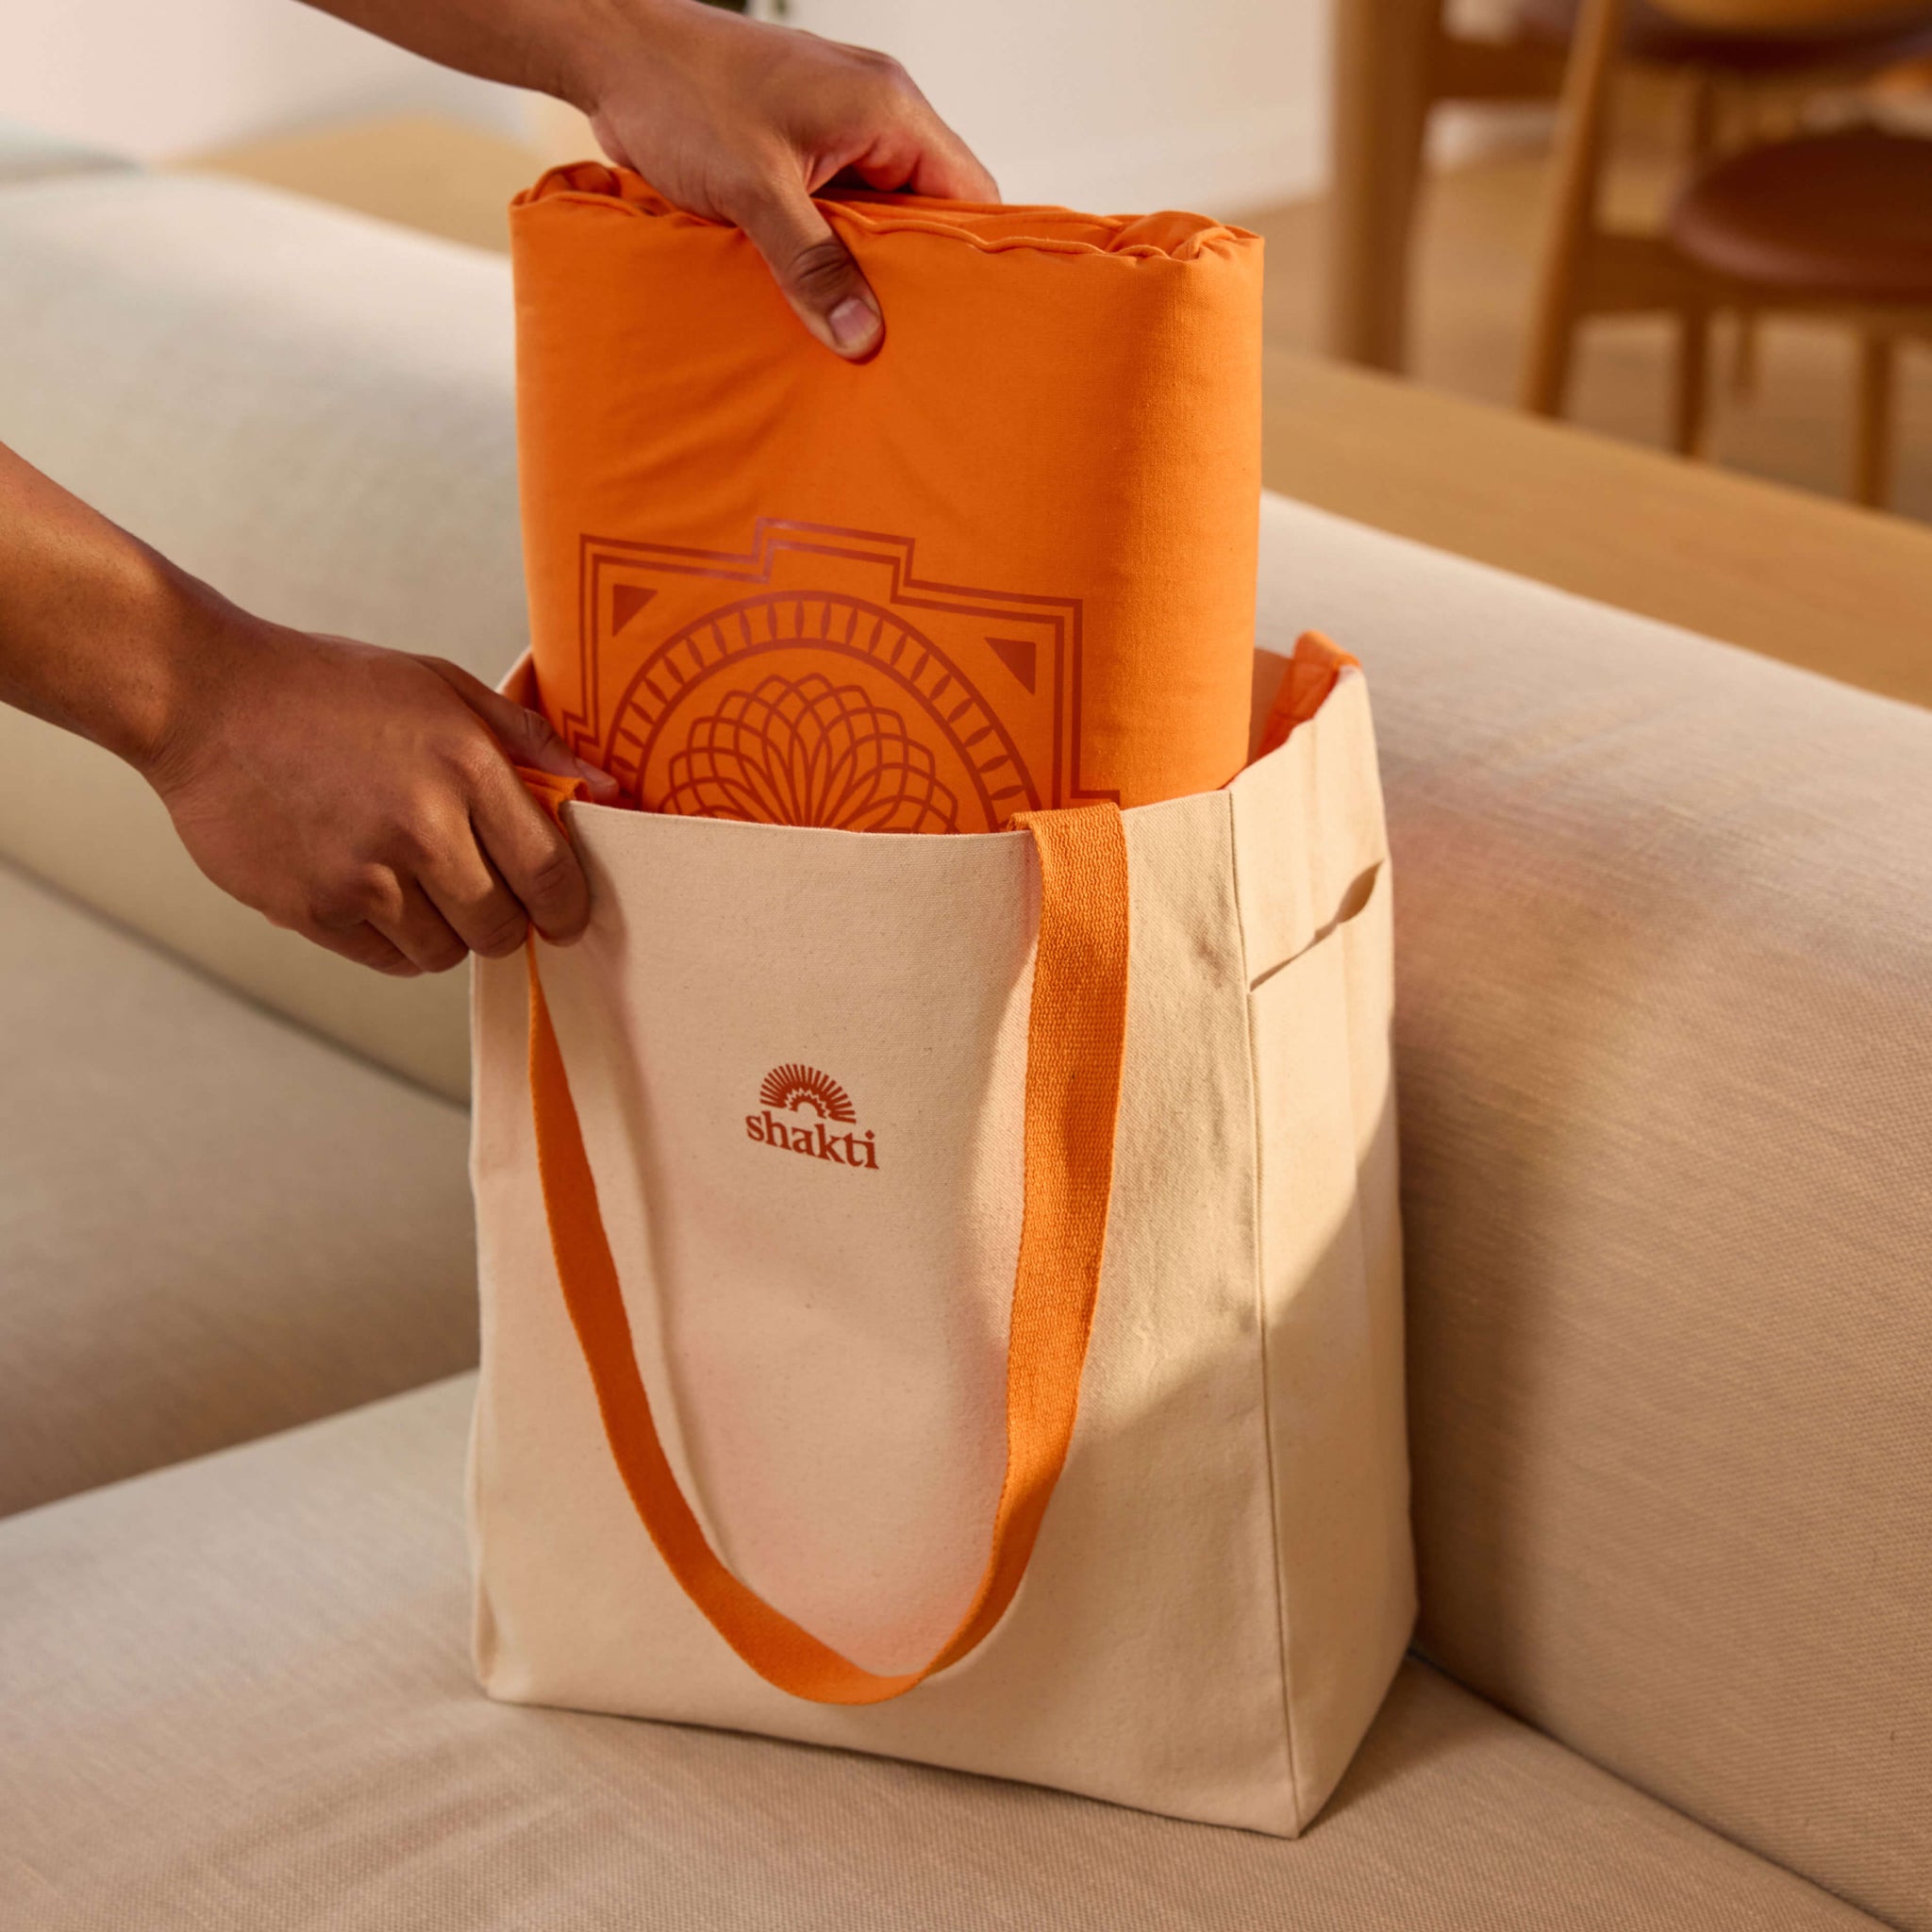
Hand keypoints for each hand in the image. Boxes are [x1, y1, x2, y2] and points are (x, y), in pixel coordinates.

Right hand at [145, 600, 619, 976]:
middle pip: (501, 928)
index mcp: (466, 767)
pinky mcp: (312, 908)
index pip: (550, 874)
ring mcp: (363, 874)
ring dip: (443, 931)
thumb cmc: (331, 691)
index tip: (564, 916)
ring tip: (414, 881)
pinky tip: (370, 890)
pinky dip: (391, 940)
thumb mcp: (442, 687)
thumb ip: (529, 741)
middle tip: (483, 894)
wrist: (206, 698)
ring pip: (444, 953)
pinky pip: (386, 959)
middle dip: (504, 921)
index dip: (567, 908)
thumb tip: (606, 789)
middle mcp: (421, 827)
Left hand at [565, 1, 998, 357]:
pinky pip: (838, 207)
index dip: (970, 257)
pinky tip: (816, 292)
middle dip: (915, 272)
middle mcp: (874, 110)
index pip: (969, 191)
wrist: (611, 52)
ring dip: (866, 265)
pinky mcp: (800, 144)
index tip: (963, 320)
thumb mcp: (756, 191)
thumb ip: (813, 266)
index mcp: (887, 107)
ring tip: (860, 324)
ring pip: (880, 212)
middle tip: (907, 339)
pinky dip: (830, 248)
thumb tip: (861, 335)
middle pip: (928, 208)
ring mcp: (837, 126)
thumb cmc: (681, 92)